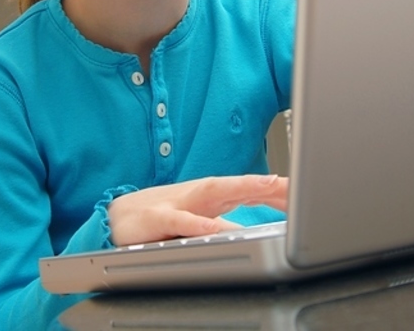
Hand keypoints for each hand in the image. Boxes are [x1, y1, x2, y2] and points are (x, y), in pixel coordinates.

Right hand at [107, 174, 287, 245]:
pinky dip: (200, 223)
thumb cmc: (153, 219)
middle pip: (238, 185)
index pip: (247, 190)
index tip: (303, 191)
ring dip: (242, 187)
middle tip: (298, 187)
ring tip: (268, 187)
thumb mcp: (192, 222)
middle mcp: (197, 194)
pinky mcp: (157, 218)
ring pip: (214, 192)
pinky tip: (218, 227)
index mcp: (207, 197)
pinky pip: (182, 221)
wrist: (111, 219)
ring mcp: (177, 202)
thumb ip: (217, 222)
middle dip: (269, 185)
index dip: (275, 190)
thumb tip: (244, 227)